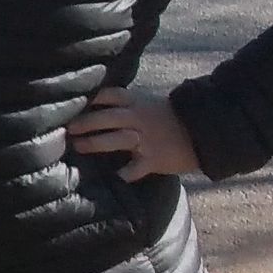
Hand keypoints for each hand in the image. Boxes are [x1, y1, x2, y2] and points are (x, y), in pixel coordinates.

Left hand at [66, 86, 200, 180]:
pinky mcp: (154, 160)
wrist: (203, 133)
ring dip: (96, 143)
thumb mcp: (147, 103)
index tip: (71, 102)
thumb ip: (124, 104)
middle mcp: (139, 118)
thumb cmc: (169, 118)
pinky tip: (113, 177)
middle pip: (109, 117)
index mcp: (136, 102)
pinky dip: (125, 173)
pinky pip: (136, 168)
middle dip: (87, 122)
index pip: (110, 94)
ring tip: (79, 146)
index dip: (91, 98)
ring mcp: (146, 139)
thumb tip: (92, 106)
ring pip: (118, 139)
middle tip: (69, 128)